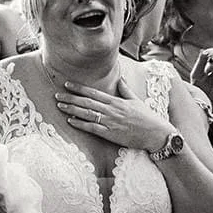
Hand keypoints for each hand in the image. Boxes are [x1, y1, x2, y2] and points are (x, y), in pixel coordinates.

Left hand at [55, 75, 172, 151]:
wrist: (156, 134)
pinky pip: (92, 128)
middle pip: (86, 102)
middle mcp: (111, 110)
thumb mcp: (136, 100)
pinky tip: (70, 121)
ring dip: (72, 109)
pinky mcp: (111, 134)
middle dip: (70, 98)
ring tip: (60, 106)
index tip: (67, 84)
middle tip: (56, 95)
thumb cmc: (147, 117)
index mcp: (116, 101)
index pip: (94, 93)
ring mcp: (110, 122)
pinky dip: (81, 124)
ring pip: (87, 114)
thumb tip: (120, 78)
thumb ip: (125, 90)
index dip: (79, 88)